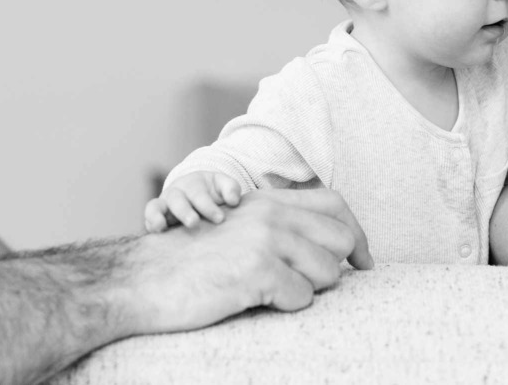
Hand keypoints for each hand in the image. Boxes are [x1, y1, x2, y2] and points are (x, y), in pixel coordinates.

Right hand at [119, 188, 373, 335]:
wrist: (143, 279)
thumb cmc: (189, 262)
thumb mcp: (236, 228)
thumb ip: (275, 226)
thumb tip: (329, 245)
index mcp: (267, 201)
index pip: (335, 203)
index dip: (356, 233)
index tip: (364, 260)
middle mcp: (271, 214)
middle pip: (341, 238)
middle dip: (336, 267)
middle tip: (317, 285)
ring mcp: (265, 241)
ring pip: (329, 273)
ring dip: (308, 290)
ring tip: (274, 292)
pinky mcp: (257, 271)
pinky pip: (302, 298)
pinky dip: (285, 307)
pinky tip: (257, 301)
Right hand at [144, 171, 243, 232]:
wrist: (195, 193)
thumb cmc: (212, 191)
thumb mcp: (222, 184)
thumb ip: (231, 188)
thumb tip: (234, 201)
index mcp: (193, 184)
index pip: (199, 194)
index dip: (208, 206)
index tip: (220, 219)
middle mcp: (176, 192)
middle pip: (177, 200)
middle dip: (185, 211)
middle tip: (194, 223)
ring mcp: (164, 204)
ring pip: (155, 206)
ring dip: (157, 216)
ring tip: (161, 226)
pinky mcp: (155, 217)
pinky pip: (148, 218)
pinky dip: (149, 223)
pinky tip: (155, 232)